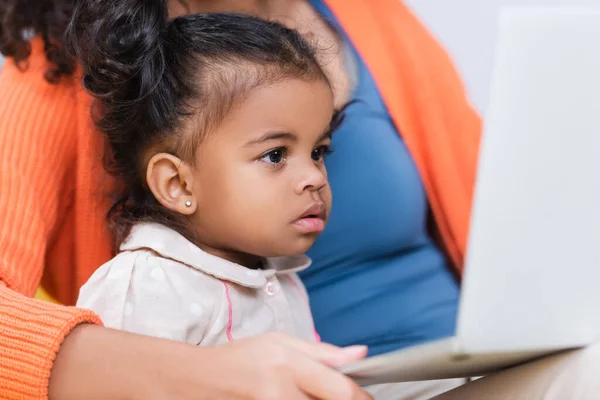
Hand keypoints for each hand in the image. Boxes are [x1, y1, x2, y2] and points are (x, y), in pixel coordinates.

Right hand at [197, 332, 371, 399]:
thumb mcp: (280, 342)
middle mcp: (280, 393)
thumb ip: (322, 351)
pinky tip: (292, 398)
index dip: (360, 398)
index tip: (365, 398)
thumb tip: (361, 353)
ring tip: (302, 392)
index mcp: (288, 364)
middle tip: (333, 395)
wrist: (198, 381)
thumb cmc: (240, 358)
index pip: (340, 390)